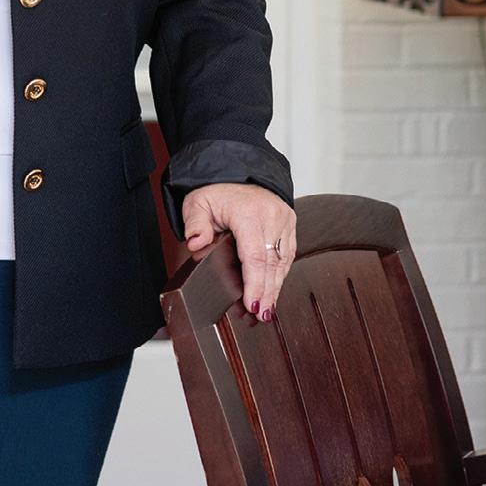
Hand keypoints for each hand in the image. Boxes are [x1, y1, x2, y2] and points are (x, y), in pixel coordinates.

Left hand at [179, 184, 295, 320]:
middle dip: (267, 292)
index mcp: (249, 212)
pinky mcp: (289, 223)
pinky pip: (287, 253)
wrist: (238, 170)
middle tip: (261, 315)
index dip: (255, 283)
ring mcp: (284, 219)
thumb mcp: (198, 203)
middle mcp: (271, 215)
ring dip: (276, 286)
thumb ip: (195, 224)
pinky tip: (275, 289)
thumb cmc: (218, 190)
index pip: (255, 255)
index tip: (253, 305)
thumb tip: (196, 243)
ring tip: (268, 310)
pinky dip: (281, 273)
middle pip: (271, 263)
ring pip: (283, 261)